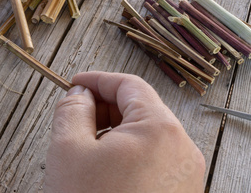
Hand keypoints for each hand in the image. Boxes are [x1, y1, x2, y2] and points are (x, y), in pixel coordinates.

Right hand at [44, 71, 204, 192]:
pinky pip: (153, 159)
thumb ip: (71, 109)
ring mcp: (185, 174)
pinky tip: (102, 169)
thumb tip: (78, 94)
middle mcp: (181, 149)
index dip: (97, 79)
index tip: (75, 83)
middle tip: (74, 115)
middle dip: (104, 107)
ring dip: (113, 131)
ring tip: (85, 147)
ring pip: (146, 135)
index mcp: (159, 129)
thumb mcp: (69, 149)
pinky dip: (126, 154)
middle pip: (140, 108)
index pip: (128, 85)